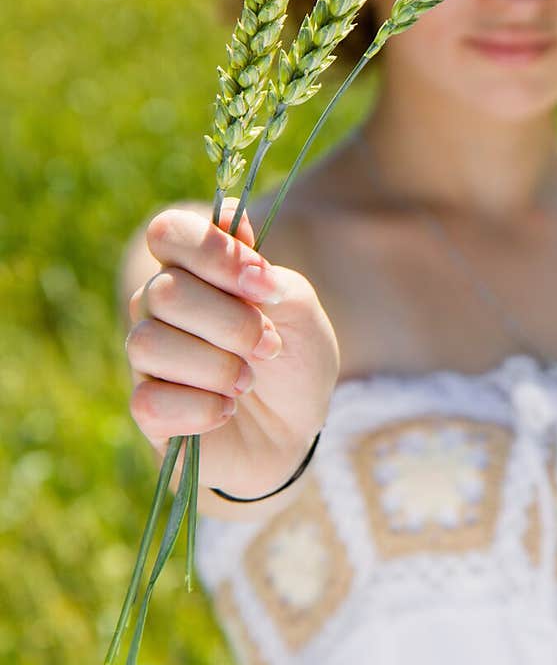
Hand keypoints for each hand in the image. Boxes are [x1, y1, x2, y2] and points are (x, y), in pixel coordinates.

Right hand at [125, 198, 339, 497]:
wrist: (295, 433)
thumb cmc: (294, 364)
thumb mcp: (302, 315)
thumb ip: (272, 275)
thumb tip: (235, 230)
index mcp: (195, 271)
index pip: (169, 233)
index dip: (213, 254)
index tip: (262, 285)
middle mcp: (159, 308)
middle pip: (164, 292)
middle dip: (230, 323)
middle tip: (268, 346)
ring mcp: (148, 359)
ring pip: (150, 344)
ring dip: (217, 367)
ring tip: (246, 382)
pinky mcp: (146, 411)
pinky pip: (150, 401)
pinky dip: (202, 409)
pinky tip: (225, 411)